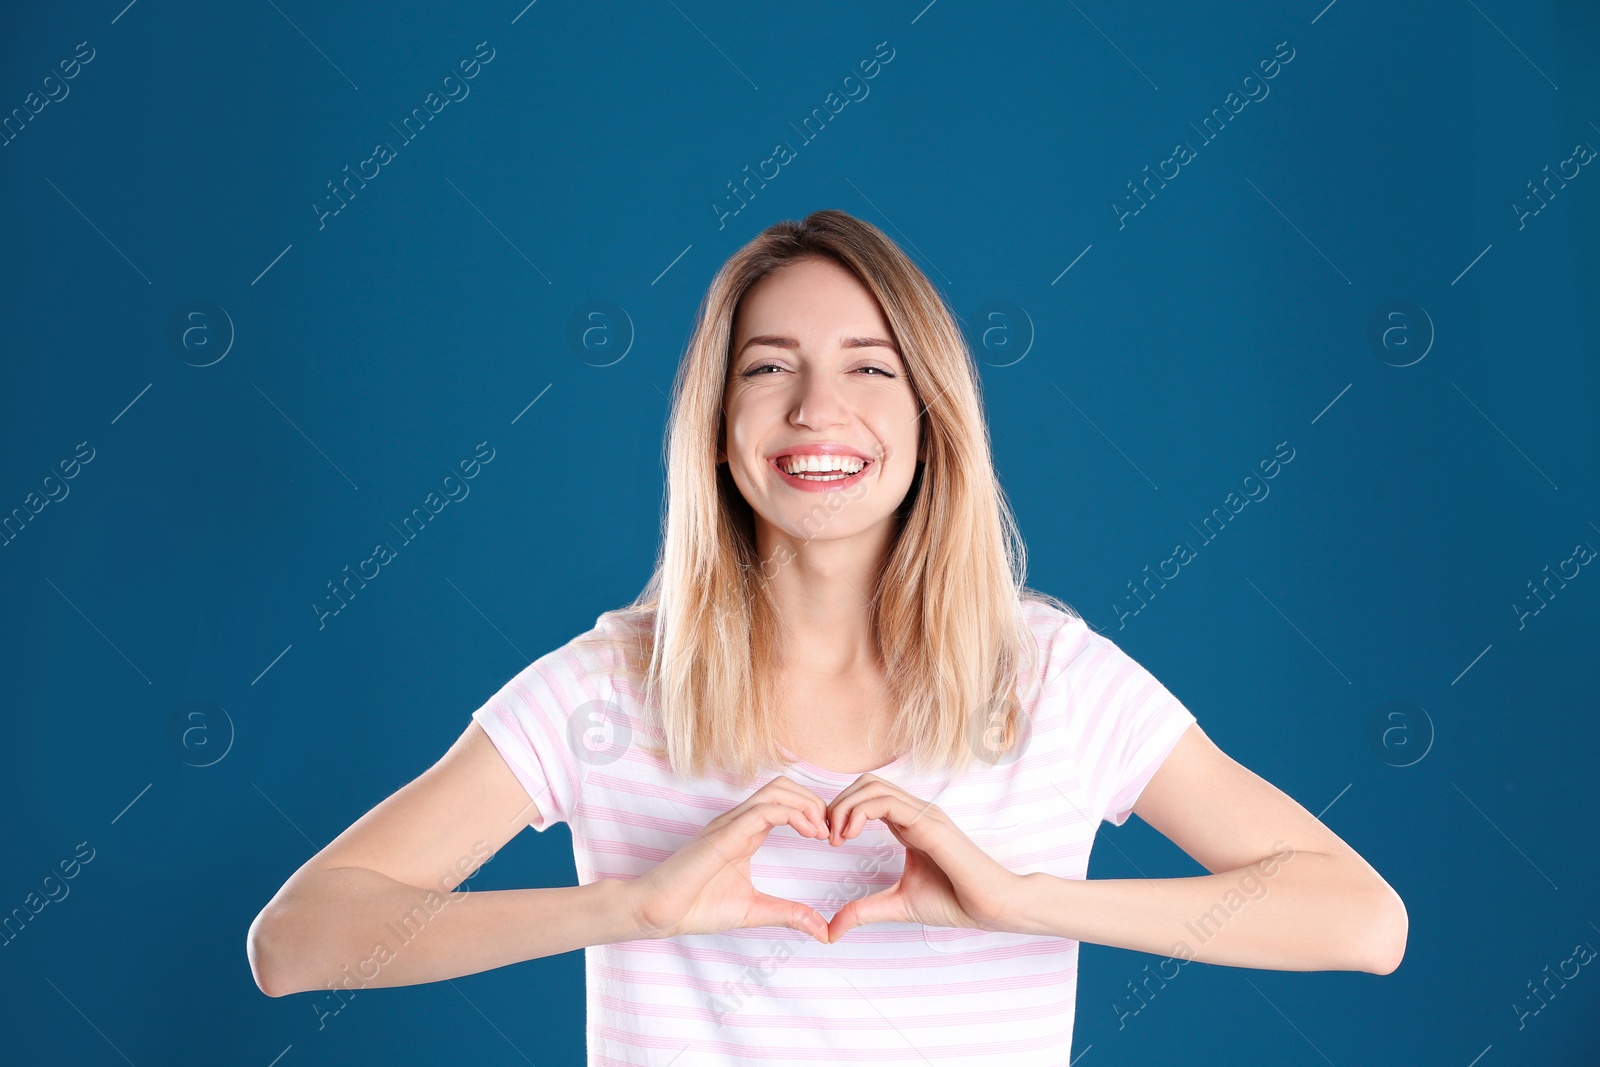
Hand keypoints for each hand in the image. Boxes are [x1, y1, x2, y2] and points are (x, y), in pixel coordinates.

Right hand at [625, 775, 832, 943]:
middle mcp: (738, 821)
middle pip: (784, 786)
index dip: (813, 811)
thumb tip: (823, 931)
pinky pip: (765, 810)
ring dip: (807, 804)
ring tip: (822, 831)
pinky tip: (809, 834)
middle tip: (831, 831)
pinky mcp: (724, 834)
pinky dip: (794, 815)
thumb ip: (789, 915)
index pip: (784, 801)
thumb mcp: (755, 910)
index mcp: (745, 832)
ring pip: (777, 790)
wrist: (659, 912)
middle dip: (814, 801)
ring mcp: (730, 823)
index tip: (830, 837)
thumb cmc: (697, 907)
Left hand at [823, 774, 1023, 942]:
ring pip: (874, 786)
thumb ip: (864, 911)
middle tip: (827, 836)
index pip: (868, 797)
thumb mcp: (897, 905)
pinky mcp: (930, 823)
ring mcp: (924, 814)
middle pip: (866, 783)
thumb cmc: (954, 901)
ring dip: (845, 806)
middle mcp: (915, 812)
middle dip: (838, 803)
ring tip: (837, 837)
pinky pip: (888, 802)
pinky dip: (860, 812)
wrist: (991, 906)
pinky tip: (851, 835)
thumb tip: (831, 931)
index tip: (829, 840)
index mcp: (908, 825)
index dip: (841, 811)